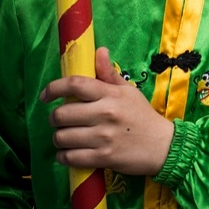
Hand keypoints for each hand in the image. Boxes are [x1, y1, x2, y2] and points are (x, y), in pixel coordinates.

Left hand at [41, 47, 174, 175]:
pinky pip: (70, 157)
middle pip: (61, 114)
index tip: (45, 96)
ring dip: (58, 139)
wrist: (163, 146)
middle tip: (60, 121)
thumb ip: (109, 74)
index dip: (53, 88)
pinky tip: (68, 153)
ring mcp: (103, 137)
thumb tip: (99, 50)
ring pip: (62, 137)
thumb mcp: (129, 92)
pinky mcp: (103, 157)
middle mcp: (105, 113)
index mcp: (111, 95)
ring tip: (66, 138)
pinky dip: (63, 156)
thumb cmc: (142, 116)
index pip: (75, 84)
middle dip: (54, 119)